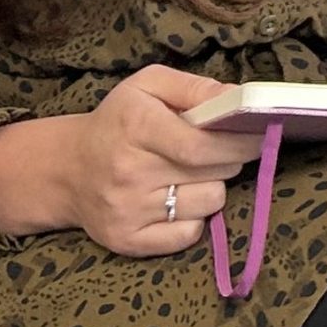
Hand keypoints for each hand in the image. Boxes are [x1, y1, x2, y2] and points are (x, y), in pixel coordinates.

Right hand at [0, 66, 264, 255]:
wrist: (67, 168)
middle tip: (222, 152)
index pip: (201, 145)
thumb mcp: (149, 86)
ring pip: (208, 204)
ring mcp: (126, 211)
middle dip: (231, 160)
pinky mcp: (126, 240)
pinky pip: (188, 235)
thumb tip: (238, 99)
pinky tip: (178, 201)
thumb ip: (195, 87)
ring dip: (212, 188)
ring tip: (191, 175)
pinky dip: (194, 219)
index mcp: (135, 127)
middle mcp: (128, 172)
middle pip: (212, 173)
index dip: (239, 143)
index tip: (259, 136)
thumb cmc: (119, 121)